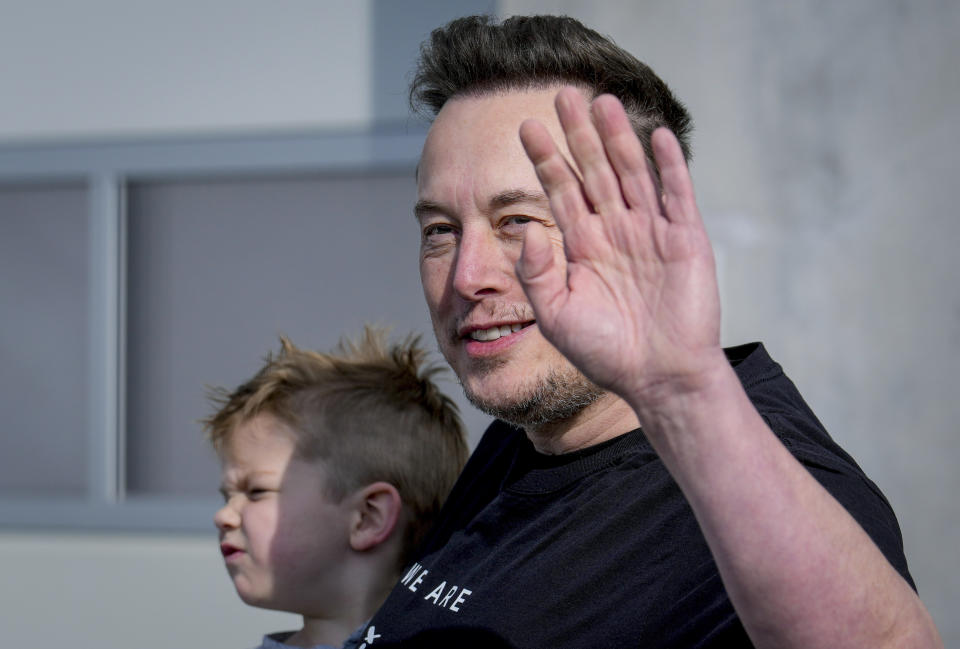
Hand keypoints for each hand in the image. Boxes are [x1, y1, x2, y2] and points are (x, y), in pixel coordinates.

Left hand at [517, 87, 723, 403]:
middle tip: (562, 94)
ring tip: (601, 100)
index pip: (560, 191)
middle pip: (594, 171)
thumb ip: (538, 272)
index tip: (526, 126)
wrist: (658, 378)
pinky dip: (668, 165)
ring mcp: (651, 232)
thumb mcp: (557, 314)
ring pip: (631, 174)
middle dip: (578, 134)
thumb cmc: (605, 352)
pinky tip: (655, 135)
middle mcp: (615, 231)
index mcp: (583, 246)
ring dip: (618, 138)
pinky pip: (676, 195)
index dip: (546, 158)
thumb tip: (529, 230)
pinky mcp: (686, 240)